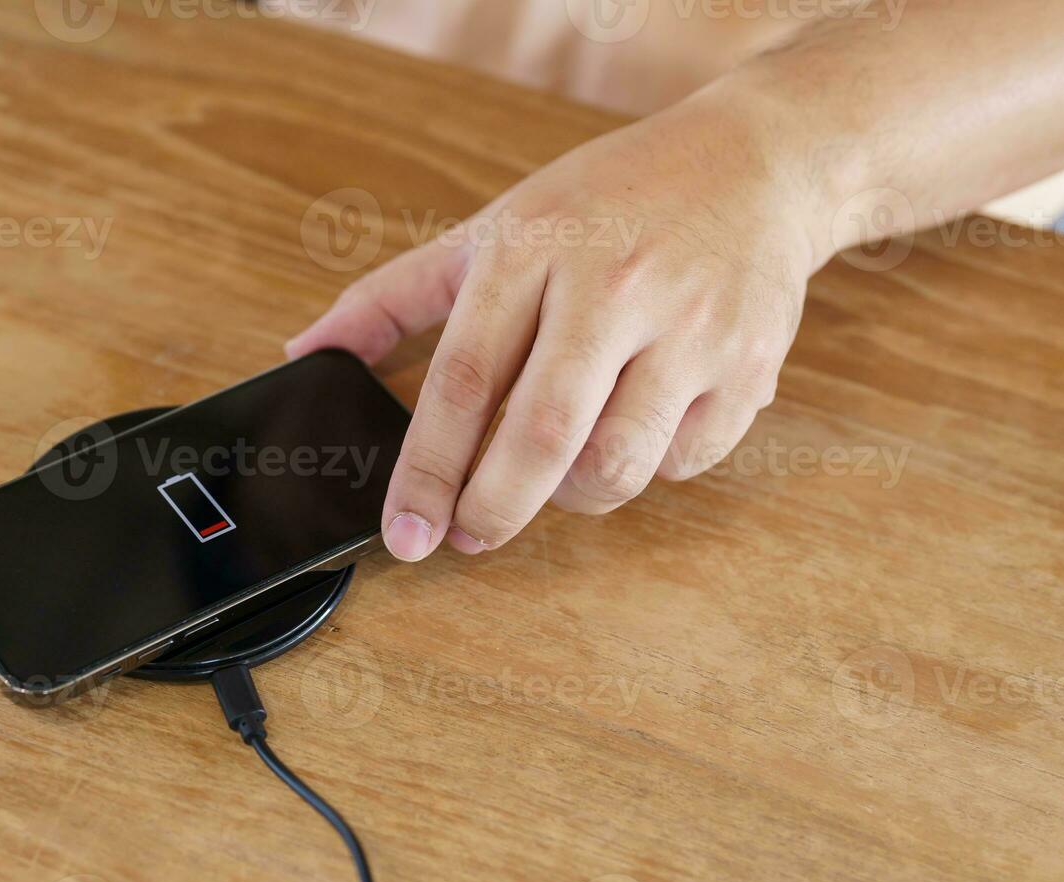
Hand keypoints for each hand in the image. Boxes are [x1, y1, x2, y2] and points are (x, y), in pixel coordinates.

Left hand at [287, 92, 829, 560]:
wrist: (755, 165)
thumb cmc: (608, 201)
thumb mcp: (491, 227)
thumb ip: (393, 296)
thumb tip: (308, 352)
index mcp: (535, 250)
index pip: (464, 381)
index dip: (426, 471)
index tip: (403, 533)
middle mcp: (613, 288)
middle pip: (542, 436)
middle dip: (494, 510)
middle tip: (468, 535)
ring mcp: (690, 329)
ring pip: (617, 465)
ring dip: (570, 498)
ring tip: (551, 477)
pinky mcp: (747, 366)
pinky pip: (682, 462)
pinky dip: (645, 471)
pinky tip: (626, 435)